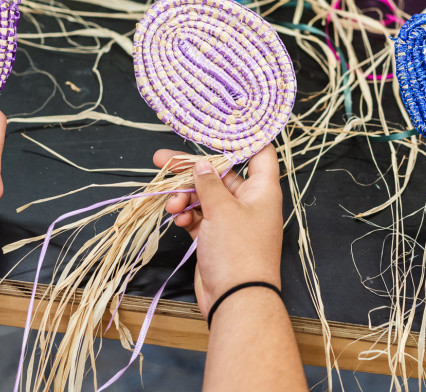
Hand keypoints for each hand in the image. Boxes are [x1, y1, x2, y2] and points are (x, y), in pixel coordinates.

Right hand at [156, 145, 282, 316]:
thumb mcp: (221, 209)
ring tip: (171, 205)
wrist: (236, 300)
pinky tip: (177, 220)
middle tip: (162, 160)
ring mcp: (233, 220)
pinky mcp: (217, 237)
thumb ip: (208, 183)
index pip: (259, 152)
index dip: (242, 137)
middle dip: (192, 170)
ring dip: (185, 197)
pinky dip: (187, 216)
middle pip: (221, 174)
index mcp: (262, 189)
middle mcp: (250, 201)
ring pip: (205, 196)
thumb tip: (202, 165)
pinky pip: (199, 217)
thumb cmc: (238, 251)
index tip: (217, 126)